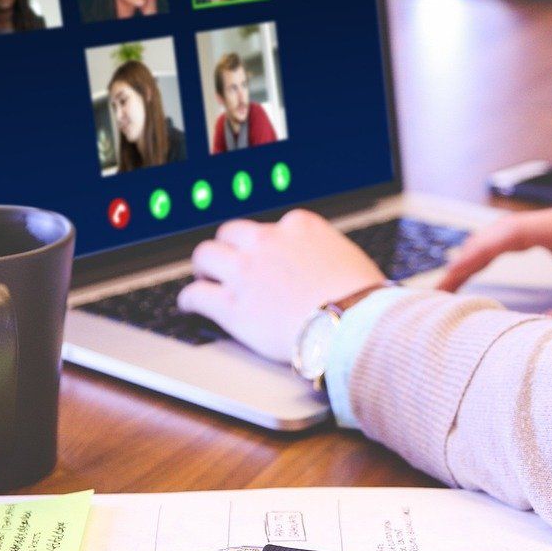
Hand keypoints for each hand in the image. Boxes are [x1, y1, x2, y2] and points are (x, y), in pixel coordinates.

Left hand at [178, 210, 384, 362]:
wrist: (352, 324)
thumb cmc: (362, 299)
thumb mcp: (349, 259)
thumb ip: (328, 256)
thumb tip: (331, 268)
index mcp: (300, 226)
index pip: (273, 226)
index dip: (266, 244)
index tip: (265, 255)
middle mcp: (267, 241)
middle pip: (232, 233)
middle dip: (229, 247)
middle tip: (228, 262)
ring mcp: (246, 272)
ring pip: (206, 255)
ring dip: (204, 266)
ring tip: (204, 277)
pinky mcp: (231, 305)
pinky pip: (196, 295)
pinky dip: (190, 299)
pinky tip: (190, 305)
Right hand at [438, 201, 551, 323]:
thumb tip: (527, 336)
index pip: (511, 234)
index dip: (473, 257)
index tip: (446, 282)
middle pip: (501, 233)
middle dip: (466, 259)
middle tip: (434, 295)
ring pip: (510, 240)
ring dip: (479, 261)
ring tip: (447, 293)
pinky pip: (526, 250)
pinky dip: (499, 266)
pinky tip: (480, 285)